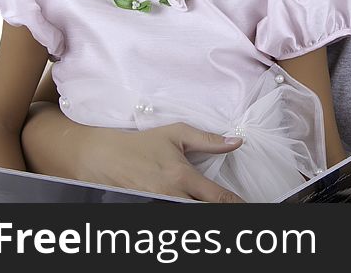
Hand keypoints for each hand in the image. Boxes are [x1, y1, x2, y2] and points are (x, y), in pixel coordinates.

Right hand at [79, 122, 244, 202]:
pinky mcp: (149, 210)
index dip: (235, 204)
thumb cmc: (141, 144)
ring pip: (188, 217)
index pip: (216, 197)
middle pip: (204, 213)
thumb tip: (236, 141)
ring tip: (215, 208)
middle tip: (235, 209)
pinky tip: (192, 207)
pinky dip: (184, 213)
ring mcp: (159, 206)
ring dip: (203, 214)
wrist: (104, 157)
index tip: (246, 206)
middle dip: (221, 212)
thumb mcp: (176, 134)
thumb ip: (208, 139)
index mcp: (181, 176)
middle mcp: (171, 196)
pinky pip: (171, 215)